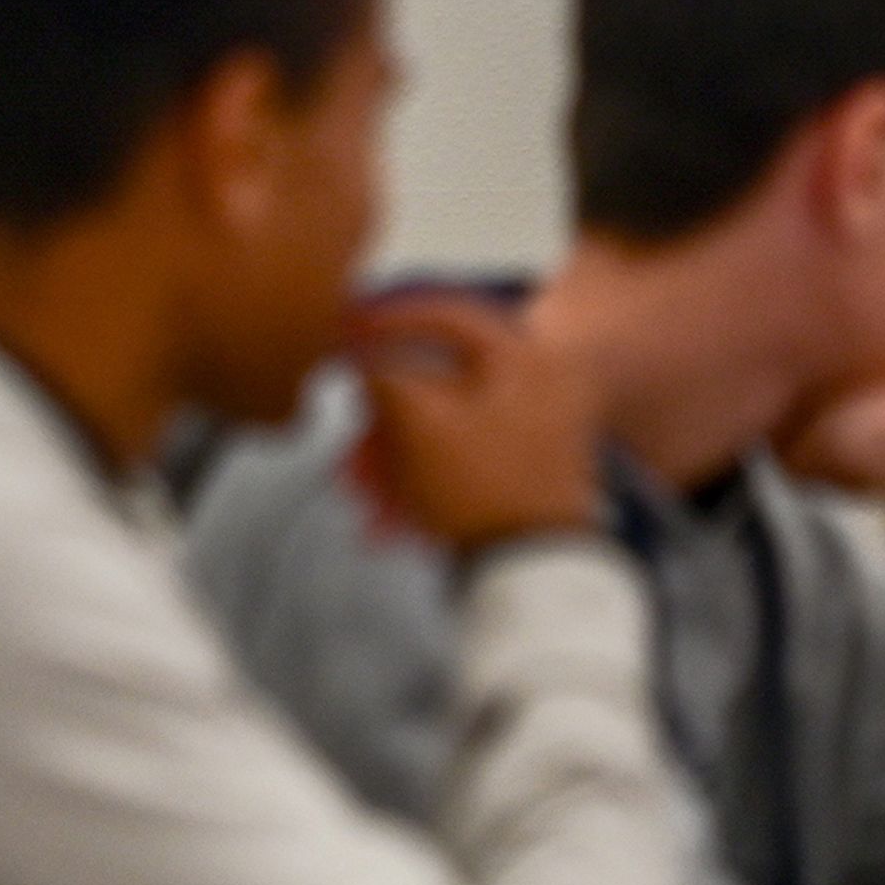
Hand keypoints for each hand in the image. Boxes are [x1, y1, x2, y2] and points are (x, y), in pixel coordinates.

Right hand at [348, 291, 601, 555]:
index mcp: (519, 353)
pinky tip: (392, 517)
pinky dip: (422, 478)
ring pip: (442, 425)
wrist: (537, 573)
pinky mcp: (528, 468)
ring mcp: (538, 426)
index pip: (442, 312)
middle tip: (349, 447)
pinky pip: (461, 457)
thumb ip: (381, 373)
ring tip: (364, 499)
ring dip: (393, 458)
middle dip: (381, 419)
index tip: (346, 329)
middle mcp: (537, 380)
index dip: (384, 318)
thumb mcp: (415, 420)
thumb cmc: (481, 488)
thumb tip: (364, 354)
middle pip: (435, 381)